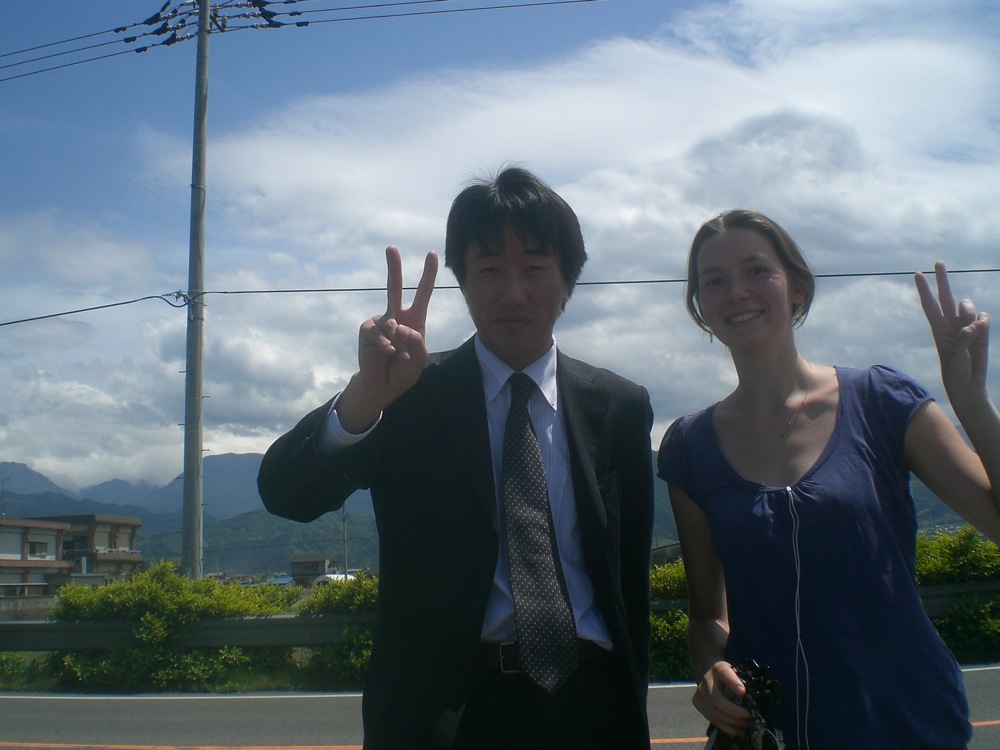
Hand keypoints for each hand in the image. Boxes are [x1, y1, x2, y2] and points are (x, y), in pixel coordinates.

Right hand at [338, 247, 437, 430]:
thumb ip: (416, 342)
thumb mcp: (420, 359)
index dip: (428, 274)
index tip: (432, 254)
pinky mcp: (367, 330)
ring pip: (392, 324)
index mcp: (414, 319)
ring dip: (399, 343)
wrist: (384, 386)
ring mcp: (380, 321)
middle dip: (394, 267)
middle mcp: (396, 316)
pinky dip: (386, 344)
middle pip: (394, 287)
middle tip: (391, 248)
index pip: (422, 293)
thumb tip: (400, 326)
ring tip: (399, 356)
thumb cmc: (404, 371)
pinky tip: (389, 353)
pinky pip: (379, 332)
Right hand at [692, 661, 750, 737]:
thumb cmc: (729, 674)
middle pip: (717, 699)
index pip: (725, 673)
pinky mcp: (697, 703)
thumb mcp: (737, 672)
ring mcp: (699, 692)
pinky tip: (738, 730)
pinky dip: (727, 728)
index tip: (743, 692)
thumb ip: (745, 681)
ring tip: (746, 726)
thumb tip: (762, 697)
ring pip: (714, 713)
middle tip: (749, 717)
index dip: (733, 683)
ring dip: (732, 723)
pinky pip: (712, 719)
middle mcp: (707, 679)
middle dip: (734, 712)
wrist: (709, 671)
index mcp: (719, 668)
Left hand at [915, 261, 990, 406]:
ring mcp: (967, 324)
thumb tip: (978, 323)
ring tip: (970, 332)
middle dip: (942, 278)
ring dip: (969, 313)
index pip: (929, 305)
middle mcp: (951, 322)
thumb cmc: (956, 370)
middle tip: (938, 262)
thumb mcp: (955, 355)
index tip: (917, 273)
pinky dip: (984, 322)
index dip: (924, 289)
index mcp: (938, 328)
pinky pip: (984, 316)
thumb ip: (964, 337)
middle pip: (946, 295)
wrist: (970, 383)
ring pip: (967, 305)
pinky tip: (981, 333)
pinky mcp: (982, 328)